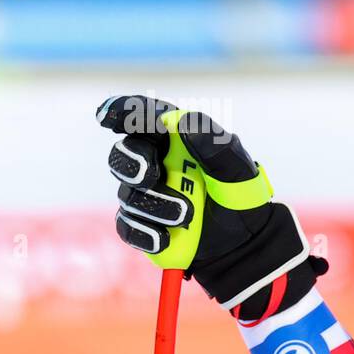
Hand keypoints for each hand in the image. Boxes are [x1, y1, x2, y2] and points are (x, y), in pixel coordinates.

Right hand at [97, 95, 314, 311]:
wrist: (245, 242)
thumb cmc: (240, 195)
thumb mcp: (238, 170)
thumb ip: (214, 144)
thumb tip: (180, 121)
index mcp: (174, 138)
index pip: (143, 116)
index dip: (121, 111)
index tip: (108, 117)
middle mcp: (153, 162)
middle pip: (123, 154)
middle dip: (133, 163)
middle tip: (150, 175)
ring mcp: (144, 194)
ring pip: (129, 195)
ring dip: (157, 206)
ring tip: (188, 214)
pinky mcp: (141, 225)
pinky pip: (129, 228)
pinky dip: (147, 234)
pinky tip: (166, 238)